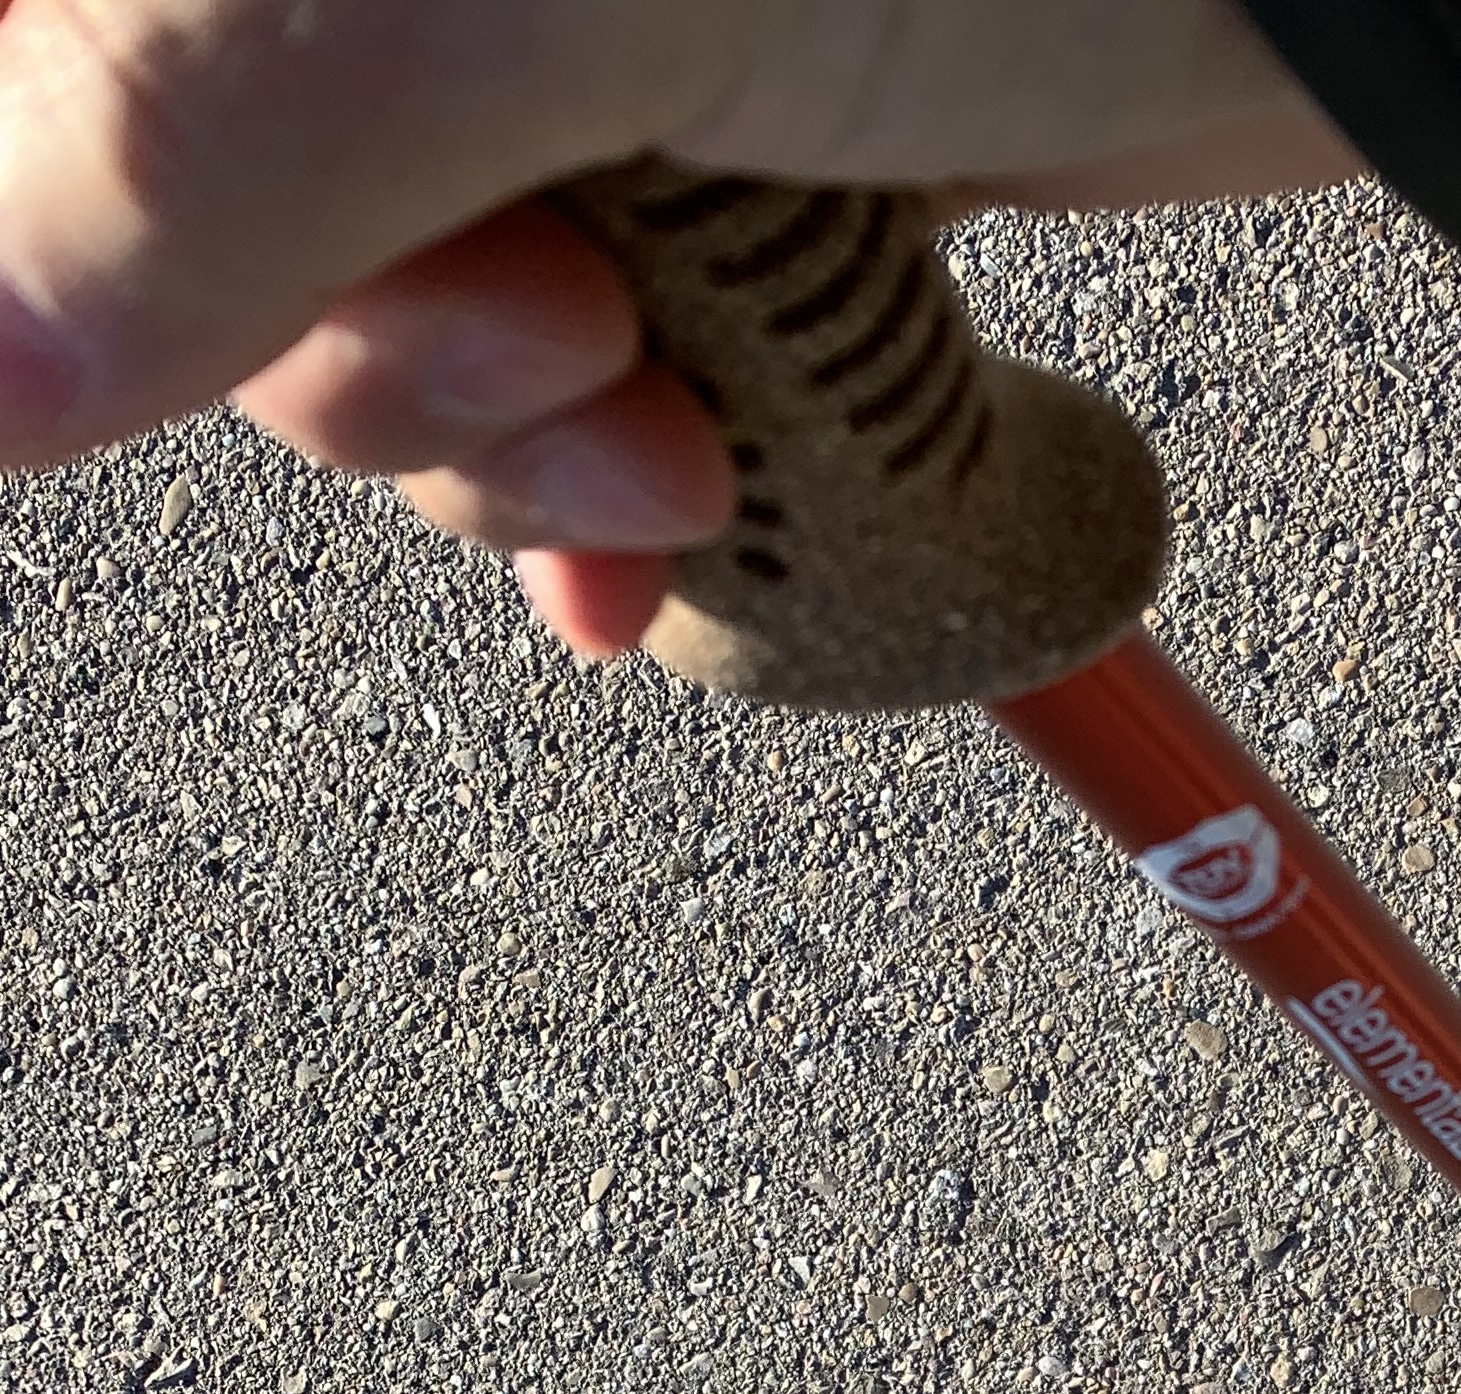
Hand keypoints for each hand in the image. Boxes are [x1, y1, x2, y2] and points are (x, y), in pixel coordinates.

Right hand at [0, 0, 1357, 655]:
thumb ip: (214, 140)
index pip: (53, 71)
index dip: (93, 226)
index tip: (205, 313)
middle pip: (182, 200)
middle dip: (376, 360)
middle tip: (588, 367)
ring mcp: (521, 36)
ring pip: (376, 315)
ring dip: (514, 457)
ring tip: (685, 449)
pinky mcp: (679, 146)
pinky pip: (547, 363)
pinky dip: (603, 489)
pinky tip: (669, 561)